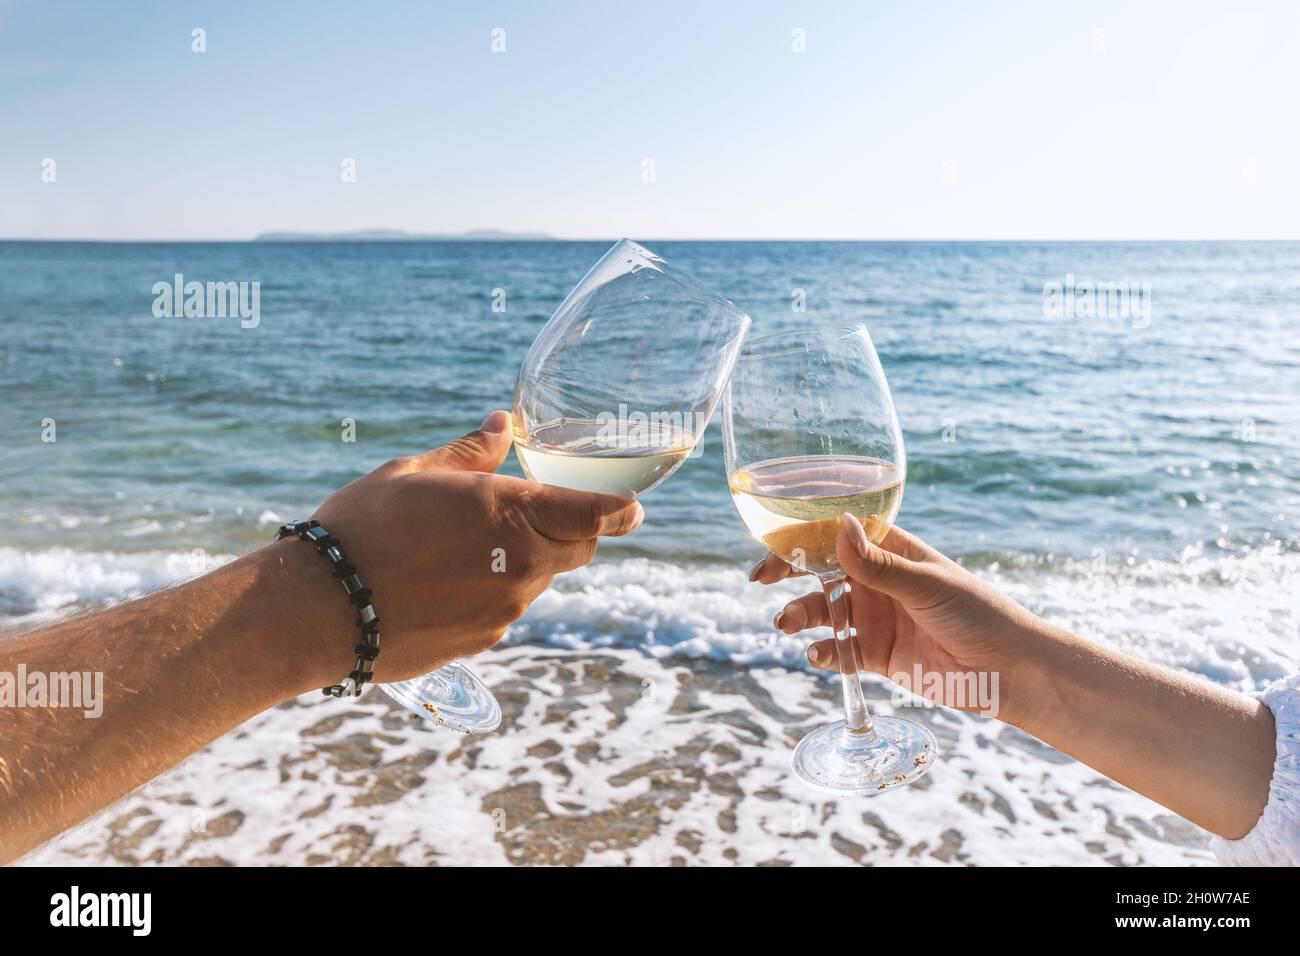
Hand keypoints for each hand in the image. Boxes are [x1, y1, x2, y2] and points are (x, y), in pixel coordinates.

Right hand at [285, 410, 643, 688]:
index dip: (624, 510)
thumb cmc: (360, 529)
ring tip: (461, 548)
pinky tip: (442, 583)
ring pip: (539, 580)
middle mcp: (521, 566)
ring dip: (522, 562)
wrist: (317, 612)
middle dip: (568, 530)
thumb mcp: (412, 472)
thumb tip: (504, 425)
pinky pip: (505, 610)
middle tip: (534, 514)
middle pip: (578, 549)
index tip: (633, 507)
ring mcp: (505, 610)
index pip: (599, 514)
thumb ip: (470, 453)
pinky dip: (491, 593)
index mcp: (511, 513)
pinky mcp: (483, 642)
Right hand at [751, 514, 1049, 720]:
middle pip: (819, 571)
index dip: (801, 537)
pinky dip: (823, 653)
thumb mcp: (926, 584)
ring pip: (823, 611)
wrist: (1008, 670)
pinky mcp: (875, 655)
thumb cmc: (978, 613)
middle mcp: (877, 581)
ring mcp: (874, 617)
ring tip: (787, 625)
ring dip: (800, 615)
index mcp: (890, 551)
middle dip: (787, 573)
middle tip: (760, 580)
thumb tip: (839, 527)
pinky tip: (818, 656)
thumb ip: (879, 564)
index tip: (773, 545)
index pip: (836, 534)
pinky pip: (839, 651)